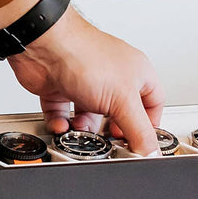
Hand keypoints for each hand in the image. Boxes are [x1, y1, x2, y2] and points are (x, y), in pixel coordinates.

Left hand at [5, 7, 165, 154]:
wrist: (44, 46)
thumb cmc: (85, 55)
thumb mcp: (123, 101)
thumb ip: (139, 130)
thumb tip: (151, 152)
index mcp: (136, 72)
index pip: (153, 102)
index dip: (149, 124)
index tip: (141, 142)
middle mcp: (112, 76)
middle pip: (120, 112)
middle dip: (111, 129)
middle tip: (108, 141)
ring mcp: (85, 81)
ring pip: (90, 115)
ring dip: (84, 128)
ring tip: (80, 130)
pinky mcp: (61, 87)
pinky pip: (64, 113)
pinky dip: (61, 123)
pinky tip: (62, 124)